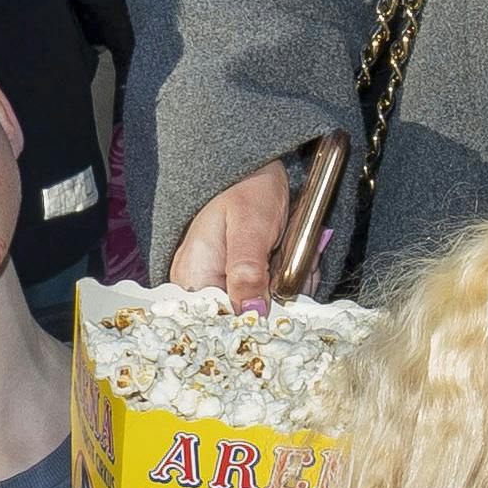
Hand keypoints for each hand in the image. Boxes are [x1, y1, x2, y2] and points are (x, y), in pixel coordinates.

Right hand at [171, 159, 291, 306]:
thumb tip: (252, 313)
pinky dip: (291, 276)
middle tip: (294, 260)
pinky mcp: (243, 277)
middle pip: (248, 315)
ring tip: (294, 249)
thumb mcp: (249, 227)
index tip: (282, 298)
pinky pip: (273, 291)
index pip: (220, 321)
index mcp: (193, 277)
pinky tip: (293, 254)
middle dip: (281, 293)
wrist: (257, 165)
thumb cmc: (246, 186)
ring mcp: (224, 281)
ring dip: (291, 282)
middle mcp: (203, 285)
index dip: (256, 318)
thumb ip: (248, 270)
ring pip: (268, 304)